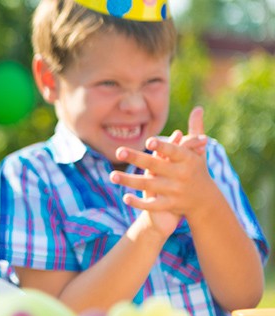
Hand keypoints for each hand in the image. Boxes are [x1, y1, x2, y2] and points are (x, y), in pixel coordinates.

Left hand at [110, 107, 210, 236]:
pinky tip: (124, 197)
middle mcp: (181, 175)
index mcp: (187, 160)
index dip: (162, 147)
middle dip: (137, 159)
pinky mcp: (169, 205)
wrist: (205, 200)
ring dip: (130, 181)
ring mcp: (174, 191)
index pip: (174, 152)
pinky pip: (153, 205)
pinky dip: (139, 203)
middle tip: (118, 151)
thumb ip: (195, 129)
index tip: (148, 141)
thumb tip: (198, 107)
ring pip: (149, 186)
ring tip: (112, 175)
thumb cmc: (196, 169)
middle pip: (155, 166)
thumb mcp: (198, 151)